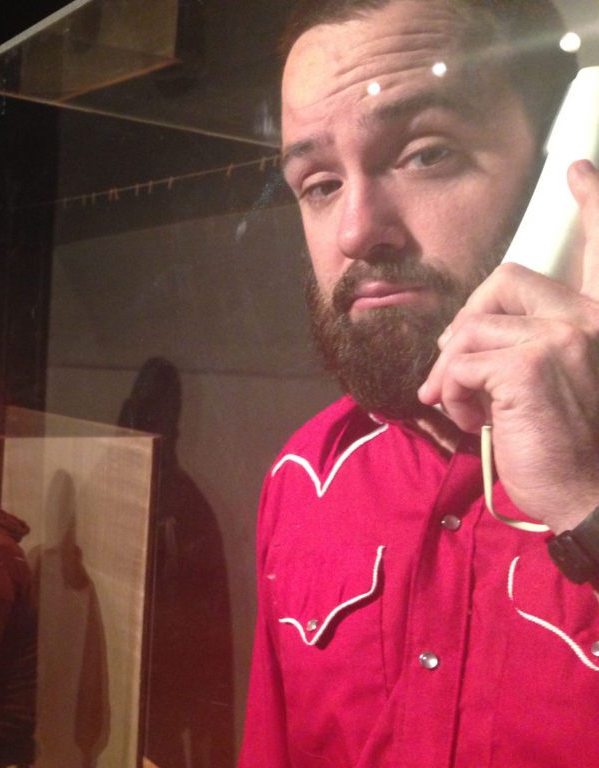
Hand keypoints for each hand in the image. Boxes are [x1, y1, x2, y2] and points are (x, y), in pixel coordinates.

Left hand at [419, 161, 598, 532]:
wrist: (587, 496)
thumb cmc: (560, 445)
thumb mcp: (542, 386)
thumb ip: (517, 348)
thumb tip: (458, 335)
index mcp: (596, 321)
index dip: (593, 204)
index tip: (578, 168)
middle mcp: (589, 318)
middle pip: (505, 277)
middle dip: (467, 320)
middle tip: (457, 369)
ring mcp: (562, 336)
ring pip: (470, 327)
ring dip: (454, 372)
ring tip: (472, 409)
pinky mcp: (529, 363)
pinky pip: (459, 361)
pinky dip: (451, 392)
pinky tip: (474, 419)